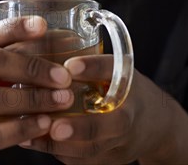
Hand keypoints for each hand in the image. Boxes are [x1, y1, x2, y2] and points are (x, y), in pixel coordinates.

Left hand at [20, 55, 187, 164]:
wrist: (156, 123)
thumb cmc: (123, 88)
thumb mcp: (114, 68)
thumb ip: (87, 60)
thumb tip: (40, 35)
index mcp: (127, 80)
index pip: (113, 70)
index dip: (93, 67)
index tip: (70, 65)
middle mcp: (130, 110)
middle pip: (113, 123)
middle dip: (82, 128)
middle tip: (54, 127)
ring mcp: (124, 139)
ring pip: (95, 149)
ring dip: (62, 145)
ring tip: (31, 136)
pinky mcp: (112, 158)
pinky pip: (84, 160)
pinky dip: (58, 152)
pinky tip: (33, 142)